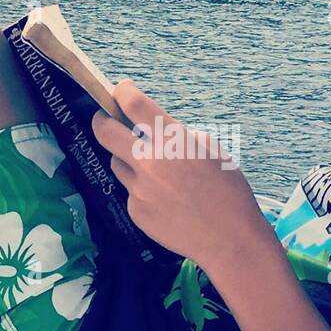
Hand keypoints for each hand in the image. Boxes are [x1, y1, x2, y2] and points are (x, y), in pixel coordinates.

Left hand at [90, 79, 269, 272]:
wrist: (229, 240)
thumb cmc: (229, 193)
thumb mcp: (212, 151)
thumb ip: (181, 136)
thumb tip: (159, 131)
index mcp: (173, 141)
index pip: (133, 104)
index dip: (122, 92)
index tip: (121, 90)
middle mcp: (150, 162)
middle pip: (105, 131)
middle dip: (102, 120)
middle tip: (105, 119)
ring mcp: (139, 188)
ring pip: (117, 163)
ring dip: (127, 159)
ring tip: (153, 170)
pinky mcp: (135, 211)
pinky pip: (130, 191)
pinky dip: (141, 189)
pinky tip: (165, 199)